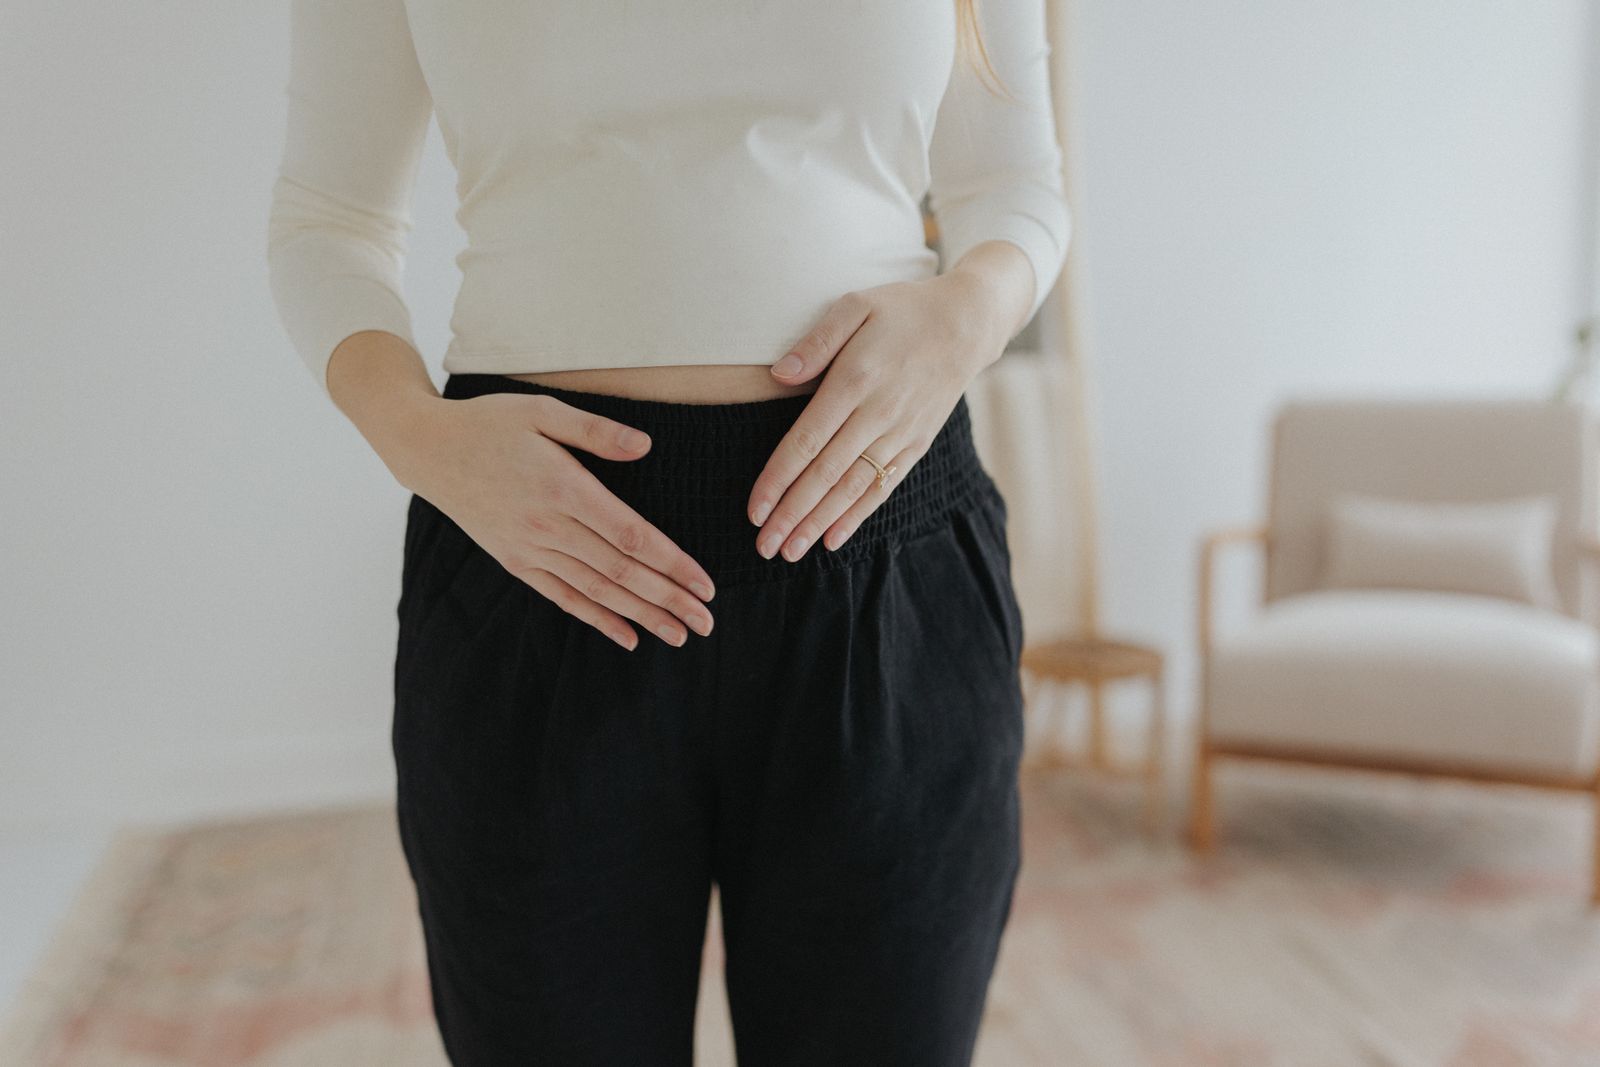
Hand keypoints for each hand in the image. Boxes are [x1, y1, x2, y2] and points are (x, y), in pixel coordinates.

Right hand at [401, 392, 716, 650]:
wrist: (426, 449)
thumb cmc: (489, 423)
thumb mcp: (542, 412)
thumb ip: (596, 431)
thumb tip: (645, 447)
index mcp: (564, 489)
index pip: (631, 536)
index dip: (672, 563)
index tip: (705, 584)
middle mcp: (548, 527)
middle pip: (621, 573)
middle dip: (669, 600)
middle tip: (706, 623)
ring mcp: (530, 548)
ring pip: (596, 591)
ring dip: (641, 615)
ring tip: (679, 635)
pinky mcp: (515, 560)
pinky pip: (562, 597)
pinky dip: (597, 619)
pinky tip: (627, 636)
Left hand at [747, 270, 1012, 561]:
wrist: (968, 323)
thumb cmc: (903, 310)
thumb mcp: (856, 305)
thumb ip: (816, 341)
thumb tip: (778, 374)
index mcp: (855, 379)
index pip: (807, 440)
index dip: (778, 479)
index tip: (755, 509)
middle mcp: (878, 413)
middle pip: (826, 474)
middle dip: (792, 514)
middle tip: (764, 546)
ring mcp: (900, 433)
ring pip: (853, 488)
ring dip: (819, 523)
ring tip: (789, 552)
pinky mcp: (917, 444)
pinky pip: (883, 486)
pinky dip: (857, 515)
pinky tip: (833, 539)